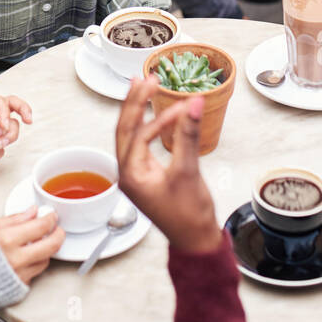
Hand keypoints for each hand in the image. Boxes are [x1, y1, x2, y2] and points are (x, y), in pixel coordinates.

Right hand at [0, 207, 65, 283]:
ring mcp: (19, 274)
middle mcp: (15, 259)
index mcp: (7, 240)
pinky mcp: (19, 287)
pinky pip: (35, 273)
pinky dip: (35, 263)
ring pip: (45, 260)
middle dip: (58, 235)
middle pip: (50, 245)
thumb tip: (32, 211)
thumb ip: (14, 219)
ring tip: (39, 242)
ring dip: (46, 250)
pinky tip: (29, 256)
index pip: (40, 226)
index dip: (50, 219)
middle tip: (57, 229)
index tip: (51, 215)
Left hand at [115, 78, 222, 253]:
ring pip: (130, 134)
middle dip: (134, 102)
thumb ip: (188, 135)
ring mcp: (135, 174)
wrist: (196, 242)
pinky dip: (146, 125)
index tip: (177, 102)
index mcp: (131, 174)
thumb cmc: (189, 216)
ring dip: (137, 111)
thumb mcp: (188, 172)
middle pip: (125, 129)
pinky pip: (140, 143)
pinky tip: (152, 113)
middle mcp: (127, 173)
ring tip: (144, 86)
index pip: (137, 133)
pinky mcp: (145, 174)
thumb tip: (191, 104)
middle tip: (146, 79)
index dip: (159, 115)